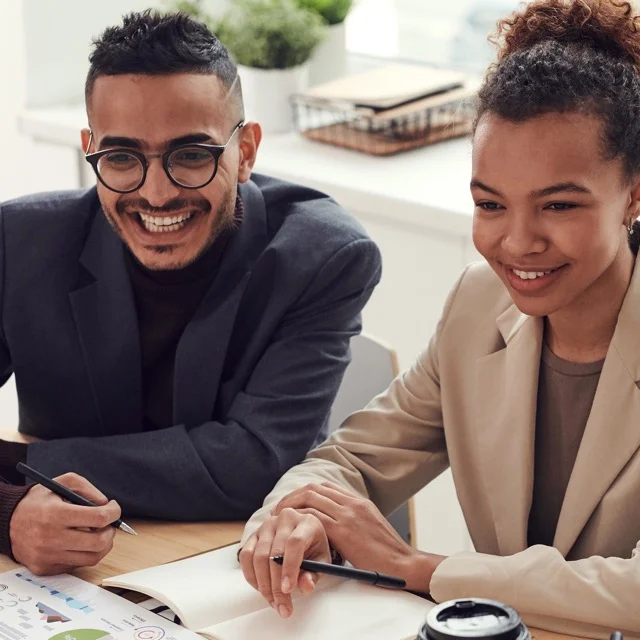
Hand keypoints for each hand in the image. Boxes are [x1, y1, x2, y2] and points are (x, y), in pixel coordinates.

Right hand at [10, 473, 120, 574]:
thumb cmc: (38, 501)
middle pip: (98, 543)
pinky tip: (80, 542)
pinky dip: (84, 554)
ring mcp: (47, 556)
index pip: (98, 518)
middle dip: (111, 532)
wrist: (7, 521)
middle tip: (109, 524)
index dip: (114, 512)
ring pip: (91, 558)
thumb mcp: (63, 483)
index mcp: (56, 514)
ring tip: (99, 533)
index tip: (114, 508)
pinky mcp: (45, 568)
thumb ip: (88, 489)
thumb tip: (106, 505)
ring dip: (103, 545)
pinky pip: (76, 565)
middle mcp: (51, 538)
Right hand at [239, 508, 330, 618]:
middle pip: (274, 553)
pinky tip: (261, 588)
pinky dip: (251, 576)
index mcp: (306, 522)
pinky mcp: (254, 534)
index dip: (290, 568)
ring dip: (263, 584)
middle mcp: (285, 519)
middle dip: (276, 585)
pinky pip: (246, 556)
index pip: (294, 543)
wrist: (302, 534)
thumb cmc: (313, 547)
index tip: (288, 590)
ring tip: (273, 601)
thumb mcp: (321, 560)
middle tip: (282, 606)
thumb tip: (305, 586)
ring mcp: (267, 525)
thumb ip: (314, 574)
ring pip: (258, 556)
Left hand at [274, 482, 445, 593]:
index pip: (325, 487)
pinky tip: (290, 531)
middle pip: (314, 489)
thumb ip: (353, 521)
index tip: (292, 502)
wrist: (404, 564)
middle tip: (279, 509)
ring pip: (311, 499)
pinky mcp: (345, 531)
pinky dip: (299, 522)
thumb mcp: (370, 527)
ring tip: (279, 518)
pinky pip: (314, 519)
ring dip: (291, 507)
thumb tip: (332, 527)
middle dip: (293, 497)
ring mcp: (348, 515)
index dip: (304, 492)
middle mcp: (352, 503)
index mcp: (359, 502)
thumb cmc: (388, 554)